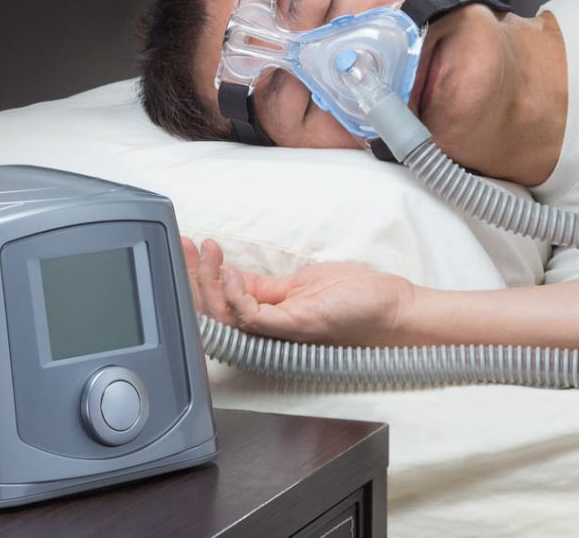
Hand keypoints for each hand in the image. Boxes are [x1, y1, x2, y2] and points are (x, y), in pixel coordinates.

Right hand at [181, 237, 416, 344]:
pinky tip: (230, 272)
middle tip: (184, 246)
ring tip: (208, 254)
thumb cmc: (355, 298)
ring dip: (209, 283)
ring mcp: (281, 332)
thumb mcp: (299, 285)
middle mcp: (269, 330)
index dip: (197, 276)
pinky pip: (252, 319)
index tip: (186, 247)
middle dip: (192, 279)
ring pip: (225, 318)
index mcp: (268, 318)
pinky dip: (235, 296)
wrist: (393, 309)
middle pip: (213, 314)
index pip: (219, 301)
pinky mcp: (296, 328)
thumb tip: (231, 275)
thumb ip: (264, 287)